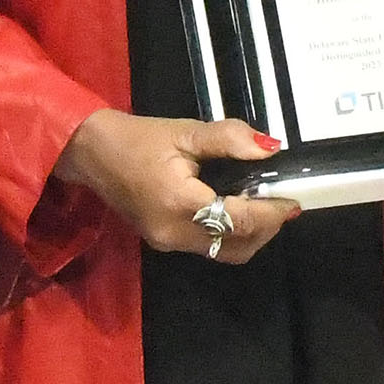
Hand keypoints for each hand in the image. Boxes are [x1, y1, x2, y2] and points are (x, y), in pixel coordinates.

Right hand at [55, 108, 299, 262]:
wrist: (89, 152)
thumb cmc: (136, 138)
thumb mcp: (184, 131)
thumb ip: (228, 138)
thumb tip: (269, 148)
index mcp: (180, 204)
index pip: (240, 220)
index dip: (272, 212)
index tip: (293, 199)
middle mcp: (175, 233)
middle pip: (237, 246)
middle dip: (266, 229)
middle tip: (281, 202)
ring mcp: (168, 243)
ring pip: (224, 252)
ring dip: (250, 234)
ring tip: (263, 204)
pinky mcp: (164, 243)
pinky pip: (208, 246)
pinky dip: (229, 232)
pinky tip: (236, 208)